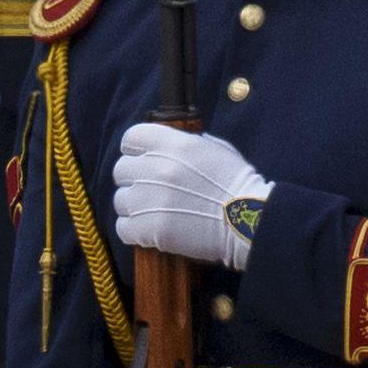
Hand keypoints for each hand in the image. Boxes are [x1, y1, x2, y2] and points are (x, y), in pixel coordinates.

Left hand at [112, 124, 268, 268]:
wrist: (247, 221)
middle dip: (133, 179)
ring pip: (120, 200)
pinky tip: (151, 229)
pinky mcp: (149, 229)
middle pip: (121, 170)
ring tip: (153, 212)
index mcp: (175, 145)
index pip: (132, 138)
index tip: (142, 158)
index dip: (135, 149)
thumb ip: (187, 144)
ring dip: (134, 206)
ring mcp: (150, 200)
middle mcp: (158, 168)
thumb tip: (167, 146)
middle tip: (149, 189)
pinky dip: (133, 230)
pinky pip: (122, 227)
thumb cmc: (237, 184)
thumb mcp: (216, 149)